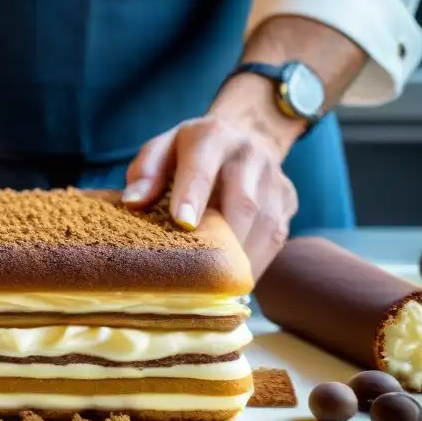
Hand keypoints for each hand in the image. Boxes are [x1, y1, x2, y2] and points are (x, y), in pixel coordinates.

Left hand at [123, 116, 298, 277]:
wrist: (244, 134)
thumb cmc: (191, 151)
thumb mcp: (163, 149)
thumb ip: (146, 172)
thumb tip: (133, 203)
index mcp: (211, 136)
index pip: (202, 168)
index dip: (193, 196)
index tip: (183, 224)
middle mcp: (249, 154)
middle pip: (242, 202)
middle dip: (223, 240)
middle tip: (199, 273)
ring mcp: (275, 178)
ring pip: (264, 224)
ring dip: (241, 259)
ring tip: (216, 286)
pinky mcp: (288, 200)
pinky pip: (276, 237)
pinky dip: (255, 262)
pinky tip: (235, 281)